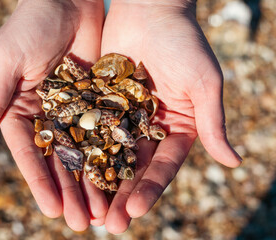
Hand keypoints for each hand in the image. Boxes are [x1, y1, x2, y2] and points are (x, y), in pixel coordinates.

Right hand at [0, 0, 106, 230]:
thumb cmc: (33, 22)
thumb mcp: (8, 60)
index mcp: (21, 109)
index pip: (29, 154)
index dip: (40, 183)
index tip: (52, 210)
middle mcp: (47, 115)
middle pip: (59, 161)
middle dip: (70, 192)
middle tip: (82, 224)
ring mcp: (74, 110)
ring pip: (84, 153)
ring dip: (92, 183)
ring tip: (103, 214)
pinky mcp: (98, 102)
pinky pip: (105, 133)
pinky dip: (111, 157)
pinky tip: (120, 180)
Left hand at [101, 0, 241, 233]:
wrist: (150, 9)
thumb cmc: (183, 42)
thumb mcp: (203, 84)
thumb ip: (213, 124)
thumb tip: (234, 163)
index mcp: (175, 127)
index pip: (163, 167)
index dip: (150, 190)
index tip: (134, 212)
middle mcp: (148, 127)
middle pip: (133, 168)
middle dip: (121, 196)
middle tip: (106, 225)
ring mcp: (122, 117)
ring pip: (108, 154)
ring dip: (97, 182)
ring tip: (85, 210)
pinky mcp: (100, 103)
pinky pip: (89, 130)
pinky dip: (80, 151)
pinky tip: (68, 173)